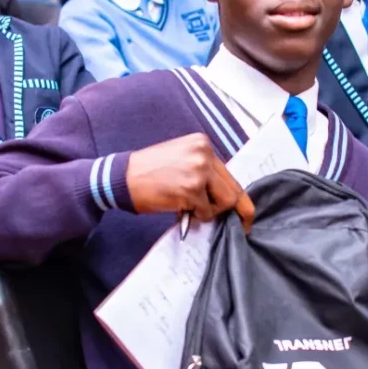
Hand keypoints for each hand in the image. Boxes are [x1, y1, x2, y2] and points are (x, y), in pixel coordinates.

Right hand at [126, 133, 254, 231]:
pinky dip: (196, 216)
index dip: (240, 197)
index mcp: (202, 144)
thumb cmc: (147, 173)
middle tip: (231, 224)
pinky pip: (206, 211)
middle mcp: (204, 154)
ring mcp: (198, 170)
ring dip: (209, 211)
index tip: (246, 214)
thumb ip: (204, 172)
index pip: (230, 175)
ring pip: (224, 202)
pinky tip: (180, 209)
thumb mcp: (181, 160)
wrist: (121, 178)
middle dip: (233, 210)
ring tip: (189, 207)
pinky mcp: (191, 188)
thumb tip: (226, 197)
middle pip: (233, 189)